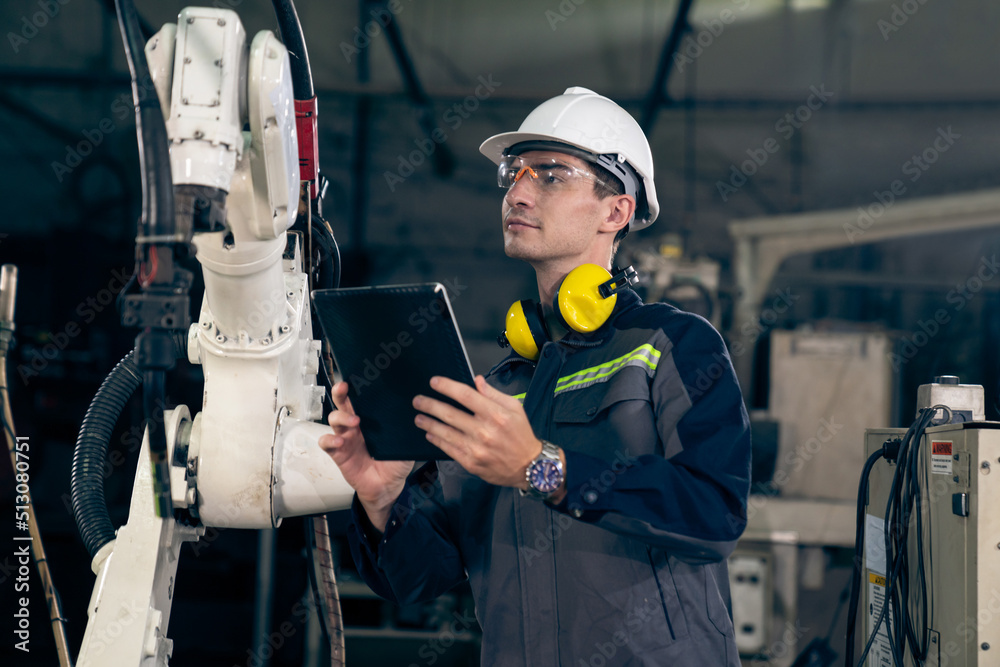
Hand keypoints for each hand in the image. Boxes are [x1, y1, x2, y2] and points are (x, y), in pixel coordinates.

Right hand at [319, 381, 412, 530]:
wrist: (388, 486)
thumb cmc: (395, 462)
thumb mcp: (405, 443)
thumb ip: (407, 429)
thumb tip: (418, 412)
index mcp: (371, 419)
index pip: (361, 399)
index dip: (357, 388)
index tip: (358, 379)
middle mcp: (356, 425)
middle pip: (342, 403)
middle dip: (340, 393)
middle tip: (344, 388)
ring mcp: (346, 438)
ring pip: (333, 419)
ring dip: (340, 417)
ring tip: (354, 422)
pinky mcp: (338, 453)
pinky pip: (326, 442)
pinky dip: (329, 439)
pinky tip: (340, 441)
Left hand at [413, 375, 541, 488]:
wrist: (530, 466)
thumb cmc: (521, 434)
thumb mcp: (514, 408)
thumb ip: (494, 394)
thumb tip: (476, 381)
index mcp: (496, 414)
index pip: (466, 396)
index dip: (447, 387)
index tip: (434, 382)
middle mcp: (484, 431)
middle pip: (450, 414)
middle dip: (430, 405)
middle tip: (418, 400)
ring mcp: (476, 448)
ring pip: (446, 433)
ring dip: (429, 423)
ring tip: (418, 417)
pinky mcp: (471, 463)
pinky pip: (449, 449)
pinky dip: (437, 440)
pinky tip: (429, 434)